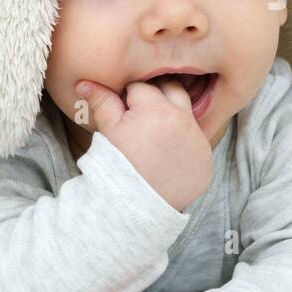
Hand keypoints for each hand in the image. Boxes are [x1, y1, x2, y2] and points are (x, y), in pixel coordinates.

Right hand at [75, 77, 212, 210]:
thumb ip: (102, 102)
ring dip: (172, 118)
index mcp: (157, 109)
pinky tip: (167, 157)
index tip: (123, 113)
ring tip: (153, 138)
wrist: (135, 208)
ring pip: (186, 115)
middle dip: (156, 97)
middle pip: (172, 90)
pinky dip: (184, 144)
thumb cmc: (117, 167)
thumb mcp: (108, 132)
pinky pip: (196, 141)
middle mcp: (184, 120)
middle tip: (140, 119)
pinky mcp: (206, 160)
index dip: (128, 98)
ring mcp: (198, 140)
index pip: (142, 87)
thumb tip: (85, 83)